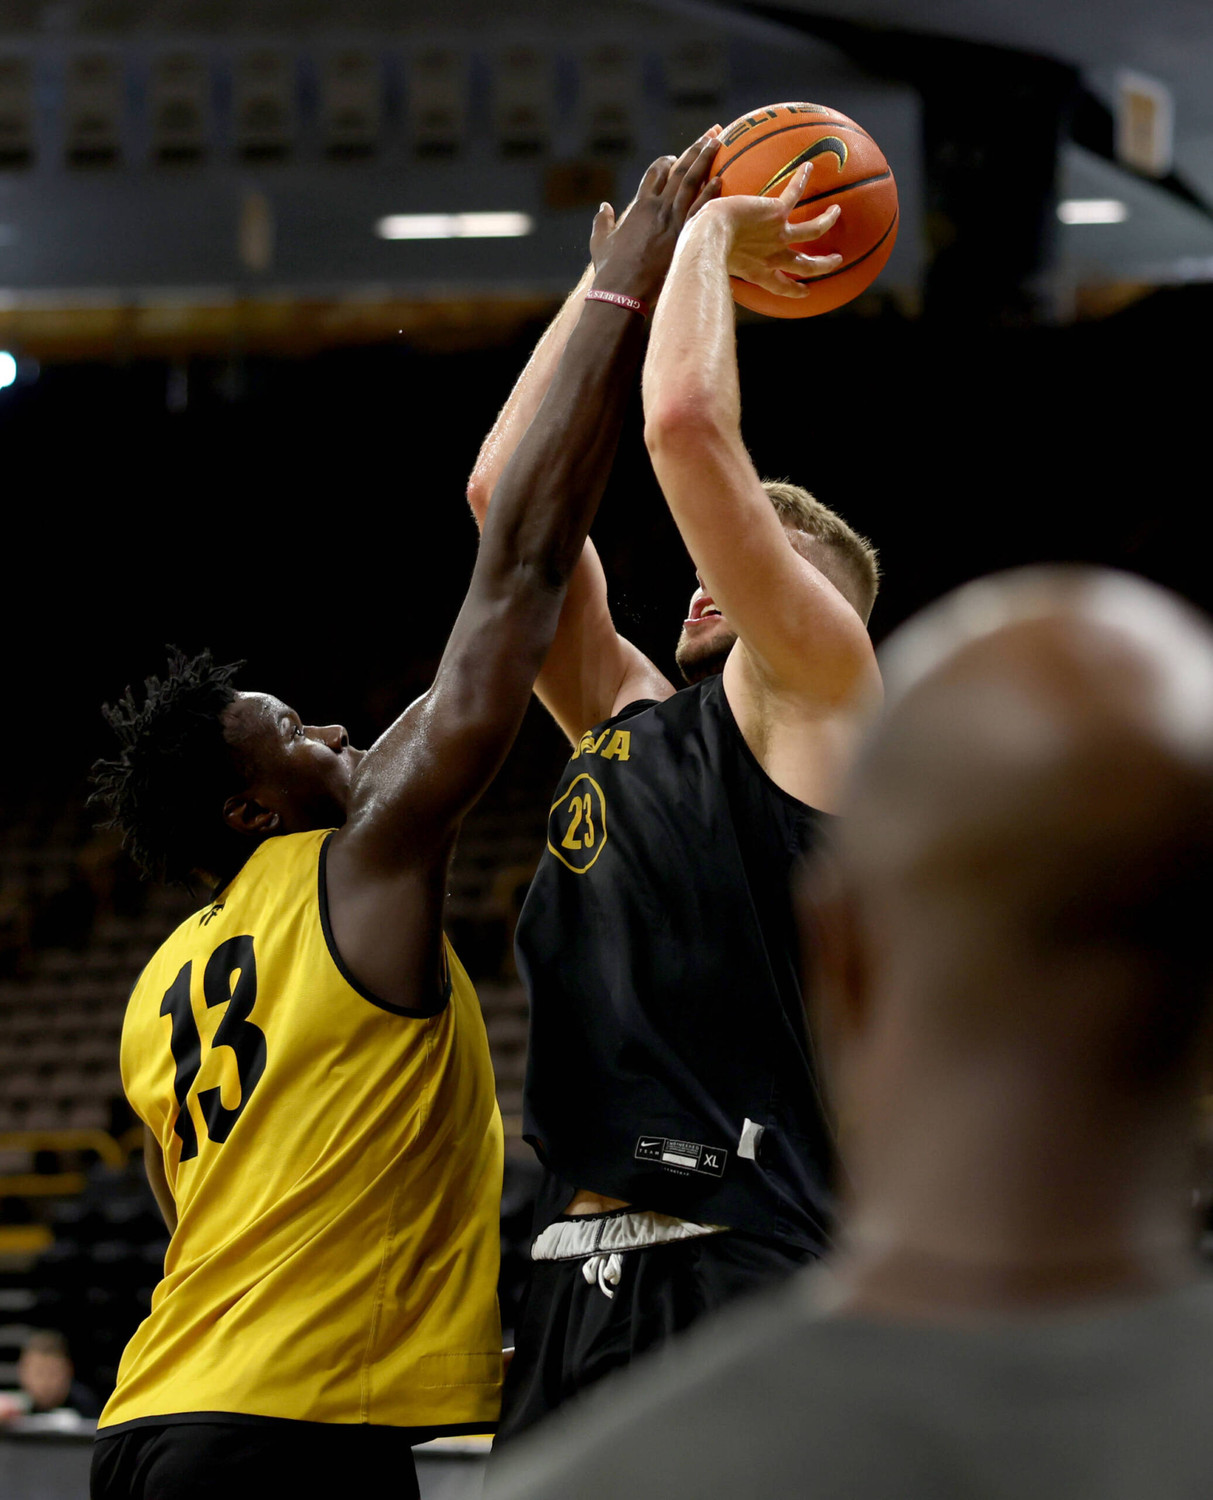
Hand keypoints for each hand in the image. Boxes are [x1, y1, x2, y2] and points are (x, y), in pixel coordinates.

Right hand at [588, 131, 722, 305]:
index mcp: (639, 206)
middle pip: (679, 170)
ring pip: (692, 181)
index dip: (666, 162)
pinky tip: (722, 179)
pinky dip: (711, 192)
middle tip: (711, 133)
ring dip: (706, 159)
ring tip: (719, 142)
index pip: (655, 173)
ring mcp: (672, 219)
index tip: (675, 157)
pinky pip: (701, 208)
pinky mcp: (684, 235)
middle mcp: (658, 207)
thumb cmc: (610, 270)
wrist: (623, 290)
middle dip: (695, 149)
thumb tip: (604, 206)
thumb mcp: (601, 242)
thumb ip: (604, 221)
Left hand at [710, 161, 842, 299]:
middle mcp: (773, 256)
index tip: (805, 292)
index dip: (795, 290)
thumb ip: (713, 269)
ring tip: (836, 212)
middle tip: (836, 262)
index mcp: (758, 271)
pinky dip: (801, 179)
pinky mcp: (775, 212)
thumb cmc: (702, 255)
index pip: (781, 285)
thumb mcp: (712, 266)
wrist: (709, 238)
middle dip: (823, 265)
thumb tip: (697, 275)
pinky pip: (794, 193)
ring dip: (826, 221)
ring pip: (812, 230)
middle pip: (806, 265)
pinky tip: (808, 166)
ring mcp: (778, 234)